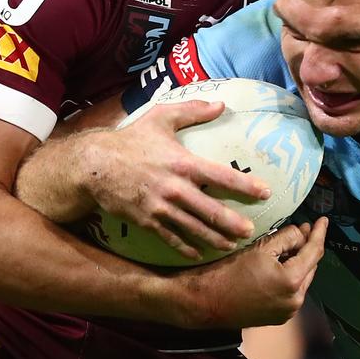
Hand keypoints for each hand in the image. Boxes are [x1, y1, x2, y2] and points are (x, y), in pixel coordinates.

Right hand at [81, 99, 272, 259]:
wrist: (94, 166)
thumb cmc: (130, 139)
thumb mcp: (161, 117)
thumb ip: (192, 111)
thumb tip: (221, 104)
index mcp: (183, 163)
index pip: (221, 176)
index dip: (245, 185)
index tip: (265, 192)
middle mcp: (175, 189)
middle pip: (211, 211)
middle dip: (233, 224)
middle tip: (251, 232)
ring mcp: (161, 208)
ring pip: (194, 229)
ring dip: (215, 239)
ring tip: (232, 246)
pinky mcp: (147, 221)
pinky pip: (171, 238)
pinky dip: (186, 247)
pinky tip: (199, 254)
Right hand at [179, 218, 327, 328]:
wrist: (206, 302)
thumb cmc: (229, 272)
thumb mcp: (260, 248)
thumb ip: (287, 238)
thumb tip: (302, 233)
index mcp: (292, 282)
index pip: (314, 252)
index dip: (319, 233)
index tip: (323, 220)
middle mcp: (295, 301)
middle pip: (311, 267)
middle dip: (308, 247)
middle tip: (303, 229)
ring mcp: (287, 312)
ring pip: (302, 280)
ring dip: (300, 262)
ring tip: (291, 245)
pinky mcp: (278, 317)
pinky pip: (292, 292)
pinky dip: (291, 277)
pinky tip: (281, 265)